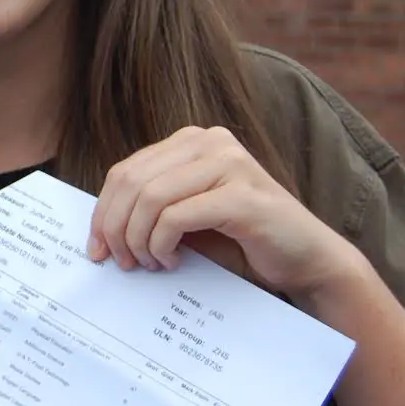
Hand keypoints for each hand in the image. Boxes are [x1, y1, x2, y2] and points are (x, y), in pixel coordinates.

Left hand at [87, 126, 357, 297]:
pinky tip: (171, 261)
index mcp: (192, 142)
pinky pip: (176, 216)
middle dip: (115, 227)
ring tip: (148, 264)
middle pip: (132, 182)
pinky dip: (162, 244)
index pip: (125, 171)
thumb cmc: (243, 242)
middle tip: (121, 262)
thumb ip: (150, 210)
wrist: (307, 260)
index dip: (103, 211)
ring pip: (150, 198)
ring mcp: (229, 164)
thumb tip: (99, 232)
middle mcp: (210, 142)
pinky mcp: (242, 195)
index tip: (97, 248)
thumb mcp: (186, 218)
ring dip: (138, 239)